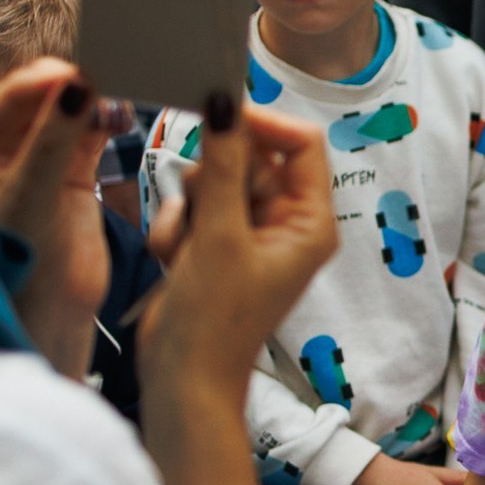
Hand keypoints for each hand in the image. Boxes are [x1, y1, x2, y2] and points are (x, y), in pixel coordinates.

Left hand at [0, 58, 110, 378]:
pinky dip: (107, 119)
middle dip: (66, 84)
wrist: (52, 314)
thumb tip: (74, 85)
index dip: (32, 84)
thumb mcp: (32, 196)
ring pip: (67, 111)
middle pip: (35, 98)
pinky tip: (119, 115)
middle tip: (94, 76)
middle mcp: (2, 149)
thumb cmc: (19, 265)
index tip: (65, 72)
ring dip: (90, 100)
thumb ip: (53, 140)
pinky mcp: (74, 171)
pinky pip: (91, 130)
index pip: (0, 101)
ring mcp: (40, 157)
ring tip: (110, 98)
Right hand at [139, 96, 339, 409]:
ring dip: (188, 208)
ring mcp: (250, 233)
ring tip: (186, 250)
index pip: (302, 142)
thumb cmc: (213, 322)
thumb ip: (224, 166)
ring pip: (215, 180)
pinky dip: (176, 229)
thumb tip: (226, 103)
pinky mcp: (216, 244)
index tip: (219, 114)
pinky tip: (174, 262)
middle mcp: (287, 223)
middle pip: (252, 157)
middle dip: (214, 178)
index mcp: (311, 221)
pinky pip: (192, 207)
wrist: (181, 381)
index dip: (262, 123)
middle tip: (200, 210)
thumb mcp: (219, 236)